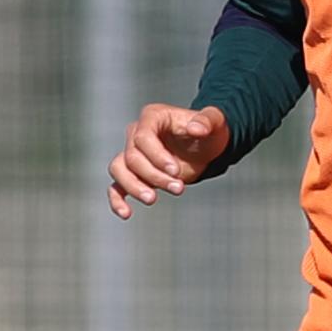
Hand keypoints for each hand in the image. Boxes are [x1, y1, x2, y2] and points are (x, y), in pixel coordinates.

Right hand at [106, 103, 230, 217]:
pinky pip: (116, 187)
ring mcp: (133, 154)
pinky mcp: (134, 175)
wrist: (205, 148)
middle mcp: (136, 134)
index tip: (176, 171)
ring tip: (153, 199)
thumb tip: (197, 128)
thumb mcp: (214, 122)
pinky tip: (126, 213)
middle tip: (179, 188)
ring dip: (135, 187)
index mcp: (152, 117)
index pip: (142, 137)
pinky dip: (117, 200)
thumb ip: (208, 120)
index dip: (156, 156)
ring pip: (119, 170)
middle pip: (133, 157)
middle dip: (155, 176)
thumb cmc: (208, 132)